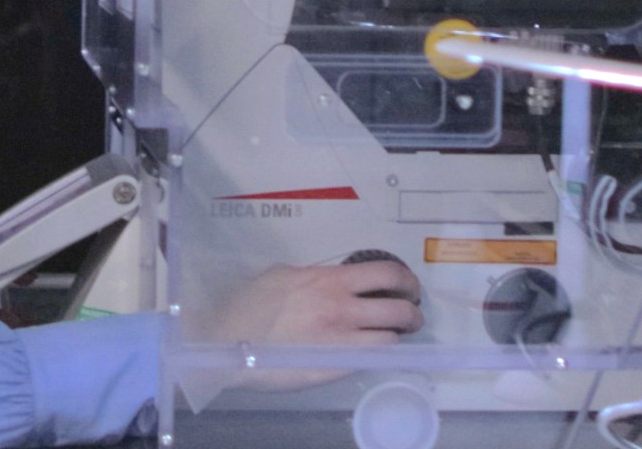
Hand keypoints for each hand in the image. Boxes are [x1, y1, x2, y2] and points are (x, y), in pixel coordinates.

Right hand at [204, 260, 423, 391]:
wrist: (229, 343)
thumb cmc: (248, 306)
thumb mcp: (281, 276)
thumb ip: (313, 278)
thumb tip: (330, 281)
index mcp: (328, 280)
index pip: (386, 274)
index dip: (406, 281)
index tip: (407, 287)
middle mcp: (342, 308)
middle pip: (399, 309)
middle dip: (412, 313)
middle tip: (410, 314)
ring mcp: (341, 341)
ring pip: (391, 339)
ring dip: (397, 337)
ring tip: (393, 336)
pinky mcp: (335, 368)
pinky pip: (370, 360)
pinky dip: (376, 355)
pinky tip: (370, 352)